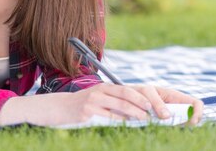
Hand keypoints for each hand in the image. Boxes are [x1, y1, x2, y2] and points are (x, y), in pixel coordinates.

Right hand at [0, 83, 156, 125]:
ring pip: (119, 105)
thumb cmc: (82, 107)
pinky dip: (120, 123)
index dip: (145, 97)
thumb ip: (115, 105)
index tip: (158, 107)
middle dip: (144, 104)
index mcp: (105, 88)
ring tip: (146, 121)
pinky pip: (107, 117)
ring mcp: (92, 101)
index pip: (129, 89)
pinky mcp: (86, 112)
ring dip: (136, 114)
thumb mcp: (98, 101)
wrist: (58, 109)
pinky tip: (127, 128)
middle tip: (157, 115)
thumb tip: (141, 114)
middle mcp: (100, 91)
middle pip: (126, 94)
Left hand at [130, 85, 203, 125]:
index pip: (196, 103)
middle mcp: (177, 107)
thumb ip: (157, 102)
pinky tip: (158, 127)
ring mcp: (172, 116)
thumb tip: (167, 116)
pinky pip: (171, 129)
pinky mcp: (164, 123)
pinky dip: (167, 130)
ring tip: (163, 125)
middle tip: (174, 125)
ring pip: (182, 125)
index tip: (191, 121)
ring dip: (175, 127)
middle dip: (187, 123)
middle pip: (192, 117)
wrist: (129, 97)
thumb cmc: (140, 91)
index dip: (198, 112)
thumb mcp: (147, 92)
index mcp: (177, 96)